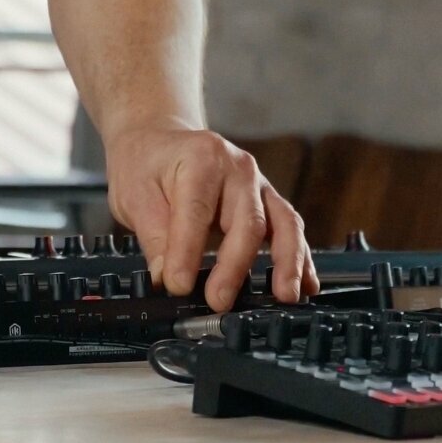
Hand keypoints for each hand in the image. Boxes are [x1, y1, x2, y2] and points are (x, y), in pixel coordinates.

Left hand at [105, 125, 317, 310]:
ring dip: (288, 263)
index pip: (198, 212)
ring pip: (284, 224)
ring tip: (286, 295)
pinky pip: (290, 230)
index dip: (188, 252)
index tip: (178, 285)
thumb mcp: (134, 195)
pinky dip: (300, 258)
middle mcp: (239, 169)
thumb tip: (169, 278)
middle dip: (236, 266)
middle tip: (219, 301)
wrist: (161, 141)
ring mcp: (259, 185)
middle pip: (249, 221)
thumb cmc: (147, 164)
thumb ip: (155, 237)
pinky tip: (307, 284)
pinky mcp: (268, 202)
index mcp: (201, 159)